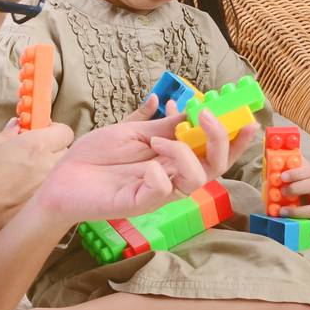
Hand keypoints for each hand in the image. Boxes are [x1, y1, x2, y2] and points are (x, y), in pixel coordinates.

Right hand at [0, 118, 75, 225]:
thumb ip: (4, 135)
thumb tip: (17, 127)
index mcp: (35, 147)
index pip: (65, 132)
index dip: (53, 131)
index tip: (40, 134)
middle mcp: (48, 168)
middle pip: (66, 153)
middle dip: (54, 151)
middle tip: (33, 155)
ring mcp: (48, 192)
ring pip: (61, 175)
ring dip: (49, 172)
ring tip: (27, 178)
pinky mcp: (45, 212)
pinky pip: (52, 196)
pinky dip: (43, 193)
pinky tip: (23, 196)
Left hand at [36, 96, 259, 222]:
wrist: (61, 177)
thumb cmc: (95, 156)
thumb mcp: (133, 132)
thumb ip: (163, 124)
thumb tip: (188, 106)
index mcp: (174, 158)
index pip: (214, 153)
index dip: (234, 140)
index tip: (248, 120)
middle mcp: (172, 176)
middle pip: (216, 167)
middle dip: (220, 140)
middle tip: (204, 116)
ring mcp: (157, 191)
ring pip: (196, 181)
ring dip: (184, 154)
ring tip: (156, 141)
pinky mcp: (137, 203)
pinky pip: (162, 193)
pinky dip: (160, 176)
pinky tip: (146, 166)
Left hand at [280, 160, 309, 243]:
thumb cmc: (304, 181)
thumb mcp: (297, 171)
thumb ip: (285, 164)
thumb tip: (267, 154)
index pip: (309, 171)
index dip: (296, 173)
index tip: (282, 176)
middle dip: (297, 188)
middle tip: (282, 192)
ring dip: (300, 211)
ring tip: (283, 212)